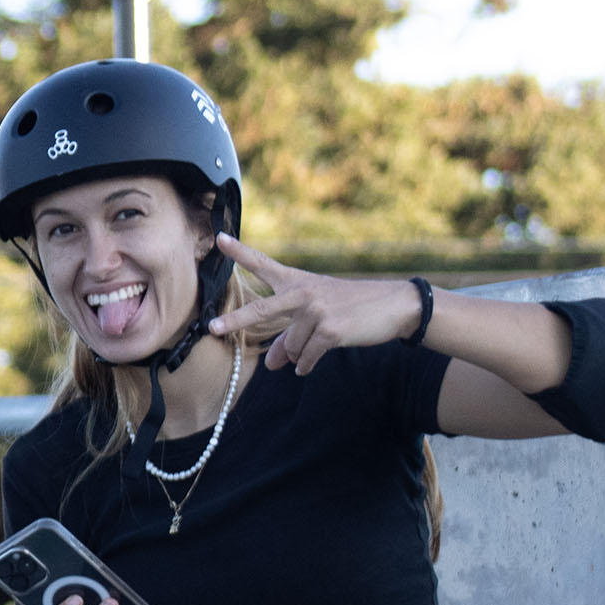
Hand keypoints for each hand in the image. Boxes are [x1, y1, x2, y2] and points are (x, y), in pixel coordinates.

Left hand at [205, 234, 427, 374]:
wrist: (393, 306)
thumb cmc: (350, 308)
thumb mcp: (317, 314)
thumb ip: (289, 336)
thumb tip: (272, 364)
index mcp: (297, 281)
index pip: (263, 265)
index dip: (239, 252)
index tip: (218, 238)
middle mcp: (303, 292)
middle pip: (261, 311)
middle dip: (235, 321)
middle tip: (212, 329)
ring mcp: (316, 311)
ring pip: (290, 346)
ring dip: (296, 354)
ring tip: (312, 347)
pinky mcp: (330, 330)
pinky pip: (305, 358)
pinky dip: (305, 365)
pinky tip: (307, 365)